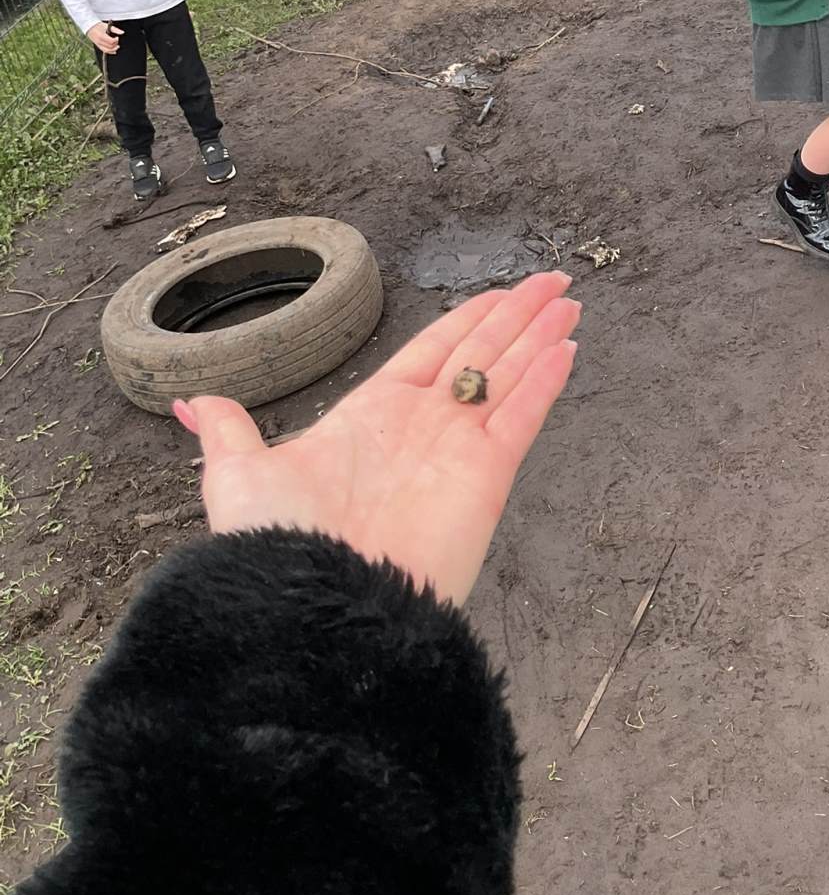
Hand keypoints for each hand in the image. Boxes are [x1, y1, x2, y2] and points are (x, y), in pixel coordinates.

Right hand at [88, 21, 121, 53]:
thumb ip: (115, 29)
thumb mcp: (107, 26)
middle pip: (110, 46)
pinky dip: (110, 52)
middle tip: (117, 40)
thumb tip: (122, 32)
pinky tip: (114, 51)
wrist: (90, 27)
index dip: (116, 40)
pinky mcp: (98, 46)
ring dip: (113, 49)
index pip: (111, 41)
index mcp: (101, 36)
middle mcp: (99, 41)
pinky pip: (104, 51)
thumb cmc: (98, 26)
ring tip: (117, 47)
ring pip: (107, 50)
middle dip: (115, 44)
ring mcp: (98, 44)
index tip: (117, 37)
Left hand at [176, 272, 580, 606]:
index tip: (505, 293)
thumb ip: (230, 430)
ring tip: (569, 301)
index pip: (435, 349)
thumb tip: (192, 402)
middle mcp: (424, 425)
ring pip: (510, 375)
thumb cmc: (280, 546)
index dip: (472, 318)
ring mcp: (459, 449)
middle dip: (519, 316)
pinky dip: (546, 381)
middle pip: (483, 353)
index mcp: (375, 415)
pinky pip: (523, 416)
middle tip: (555, 283)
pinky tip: (567, 347)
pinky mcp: (487, 475)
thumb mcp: (239, 475)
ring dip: (541, 336)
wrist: (318, 610)